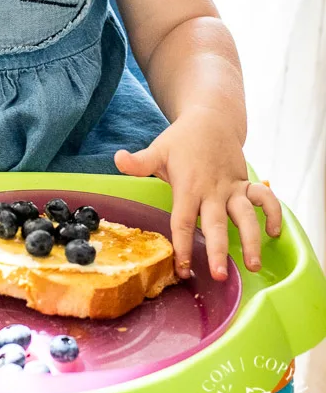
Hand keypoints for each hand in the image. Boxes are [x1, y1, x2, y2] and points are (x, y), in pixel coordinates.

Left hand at [114, 106, 282, 280]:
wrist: (211, 118)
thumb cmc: (182, 140)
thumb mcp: (158, 149)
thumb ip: (140, 161)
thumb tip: (117, 158)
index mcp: (189, 186)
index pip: (184, 221)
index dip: (183, 245)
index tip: (183, 269)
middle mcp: (213, 190)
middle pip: (216, 223)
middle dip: (219, 250)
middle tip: (219, 275)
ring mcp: (232, 188)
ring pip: (246, 215)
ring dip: (251, 239)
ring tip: (253, 265)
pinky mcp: (246, 183)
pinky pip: (266, 198)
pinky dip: (274, 213)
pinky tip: (275, 233)